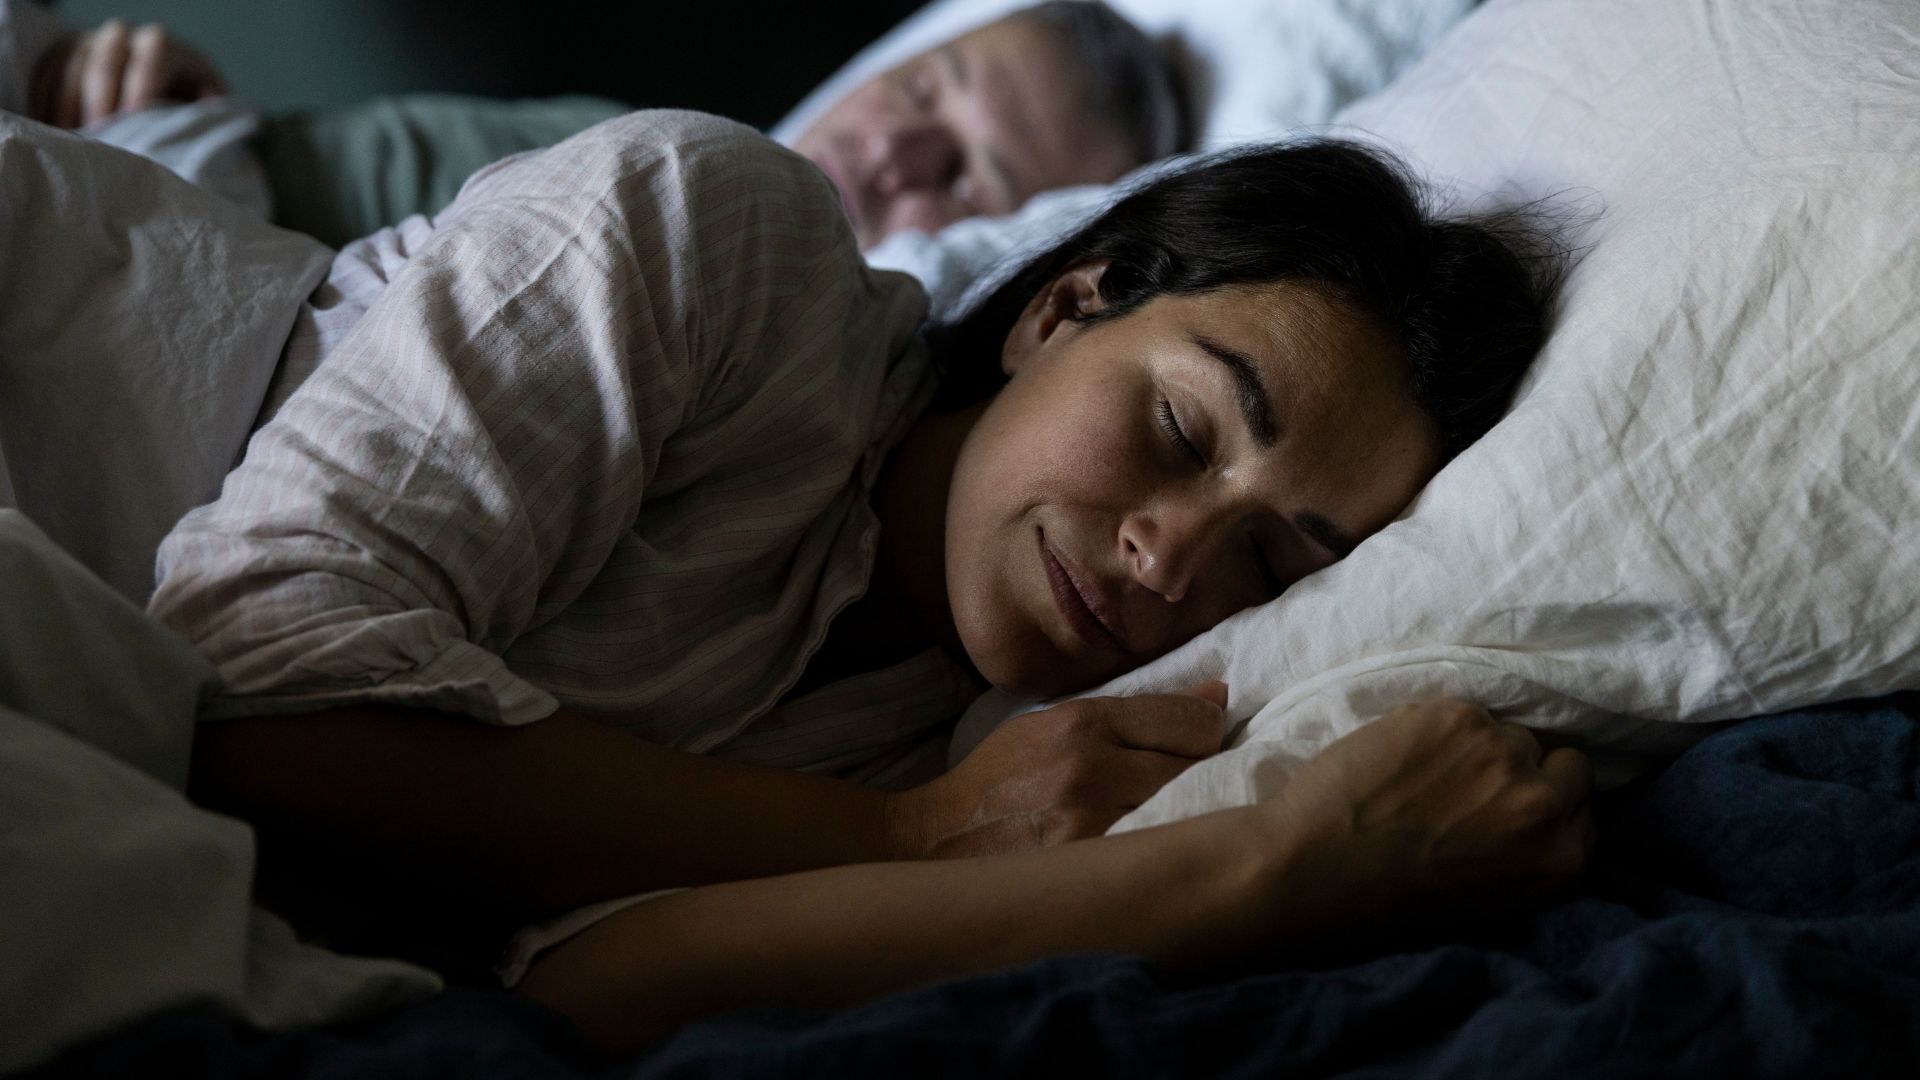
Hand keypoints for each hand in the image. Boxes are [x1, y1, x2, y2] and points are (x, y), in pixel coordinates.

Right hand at [29, 19, 226, 129]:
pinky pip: (47, 73)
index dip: (140, 91)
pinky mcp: (63, 54)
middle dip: (100, 102)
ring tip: (73, 141)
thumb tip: (201, 123)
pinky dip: (46, 101)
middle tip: (98, 138)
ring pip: (72, 67)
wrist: (159, 85)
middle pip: (105, 62)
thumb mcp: (206, 103)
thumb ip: (207, 110)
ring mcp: (89, 42)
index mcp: (163, 46)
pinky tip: (53, 129)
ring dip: (69, 106)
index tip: (132, 124)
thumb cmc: (185, 102)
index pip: (150, 58)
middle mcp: (123, 36)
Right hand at [889, 681, 1229, 857]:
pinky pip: (1156, 855)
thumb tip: (1217, 697)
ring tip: (1174, 819)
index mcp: (1082, 722)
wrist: (937, 838)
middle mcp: (1090, 768)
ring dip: (1189, 815)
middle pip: (1196, 767)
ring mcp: (1090, 824)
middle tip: (1190, 784)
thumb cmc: (1001, 778)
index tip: (1202, 742)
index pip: (1190, 720)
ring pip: (1183, 814)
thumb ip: (1136, 712)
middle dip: (1203, 772)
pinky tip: (1154, 854)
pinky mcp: (1086, 871)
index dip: (1207, 731)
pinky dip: (1164, 852)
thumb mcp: (1056, 724)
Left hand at [1258, 699, 1594, 937]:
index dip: (1550, 802)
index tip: (1515, 805)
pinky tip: (1401, 756)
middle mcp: (1545, 805)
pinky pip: (1464, 713)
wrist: (1318, 868)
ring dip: (1479, 748)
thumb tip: (1545, 809)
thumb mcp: (1492, 896)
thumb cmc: (1393, 896)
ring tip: (1428, 774)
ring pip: (1511, 733)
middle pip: (1567, 763)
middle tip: (1477, 783)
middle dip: (1529, 770)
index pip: (1585, 808)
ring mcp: (1504, 755)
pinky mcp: (1459, 718)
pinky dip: (1435, 728)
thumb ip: (1530, 850)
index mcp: (1562, 861)